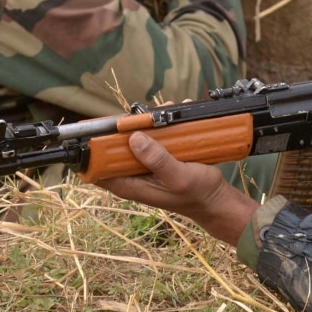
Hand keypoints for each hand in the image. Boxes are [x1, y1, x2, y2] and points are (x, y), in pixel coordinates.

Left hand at [96, 131, 258, 245]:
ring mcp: (144, 167)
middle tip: (145, 115)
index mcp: (128, 184)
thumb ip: (157, 160)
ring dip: (147, 124)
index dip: (95, 147)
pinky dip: (160, 127)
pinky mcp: (156, 160)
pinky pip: (151, 139)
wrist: (215, 199)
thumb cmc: (197, 193)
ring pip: (134, 139)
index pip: (96, 167)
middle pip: (113, 147)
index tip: (107, 126)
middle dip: (126, 127)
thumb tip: (134, 138)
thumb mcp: (178, 177)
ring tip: (166, 112)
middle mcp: (131, 175)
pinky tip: (175, 117)